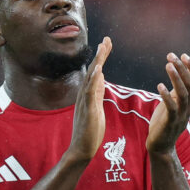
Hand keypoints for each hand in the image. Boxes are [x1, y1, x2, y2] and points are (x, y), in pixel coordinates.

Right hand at [67, 36, 111, 160]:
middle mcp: (85, 95)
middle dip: (100, 55)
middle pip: (93, 70)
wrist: (81, 149)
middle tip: (107, 39)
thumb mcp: (96, 108)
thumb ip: (96, 93)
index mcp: (89, 94)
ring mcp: (84, 101)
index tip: (108, 44)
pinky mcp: (87, 110)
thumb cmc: (90, 132)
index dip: (102, 58)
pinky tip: (99, 69)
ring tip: (103, 48)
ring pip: (91, 78)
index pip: (96, 72)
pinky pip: (90, 92)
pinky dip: (93, 80)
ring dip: (97, 62)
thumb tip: (100, 79)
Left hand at [146, 52, 189, 154]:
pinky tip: (159, 86)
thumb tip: (177, 71)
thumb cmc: (165, 122)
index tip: (183, 55)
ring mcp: (181, 115)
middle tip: (172, 56)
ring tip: (168, 65)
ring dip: (176, 78)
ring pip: (183, 94)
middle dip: (183, 68)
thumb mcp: (174, 103)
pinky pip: (171, 107)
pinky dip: (166, 96)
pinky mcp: (170, 122)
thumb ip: (177, 89)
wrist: (161, 146)